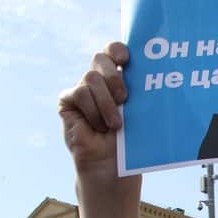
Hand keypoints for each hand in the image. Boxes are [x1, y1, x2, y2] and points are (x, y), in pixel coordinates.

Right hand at [57, 42, 132, 179]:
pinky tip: (98, 126)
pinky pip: (79, 93)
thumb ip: (137, 90)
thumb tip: (149, 71)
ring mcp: (82, 90)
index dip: (117, 50)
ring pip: (90, 78)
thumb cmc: (130, 142)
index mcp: (118, 78)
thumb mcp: (138, 112)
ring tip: (115, 125)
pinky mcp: (67, 101)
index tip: (126, 60)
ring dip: (106, 103)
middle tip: (124, 99)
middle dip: (114, 77)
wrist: (112, 167)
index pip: (114, 51)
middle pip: (100, 59)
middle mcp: (98, 81)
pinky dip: (92, 110)